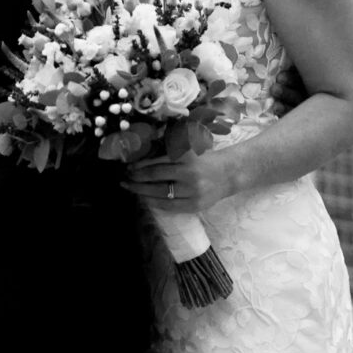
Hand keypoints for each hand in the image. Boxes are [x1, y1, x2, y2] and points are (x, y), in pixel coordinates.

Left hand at [122, 147, 241, 210]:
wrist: (228, 174)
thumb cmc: (203, 158)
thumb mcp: (189, 148)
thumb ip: (169, 146)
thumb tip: (143, 147)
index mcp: (187, 157)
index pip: (157, 163)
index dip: (140, 166)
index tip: (129, 167)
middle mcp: (189, 174)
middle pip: (156, 179)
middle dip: (137, 180)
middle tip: (124, 179)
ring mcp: (192, 192)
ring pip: (161, 194)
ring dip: (142, 192)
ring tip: (131, 189)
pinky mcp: (194, 206)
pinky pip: (170, 206)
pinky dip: (155, 202)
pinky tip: (146, 199)